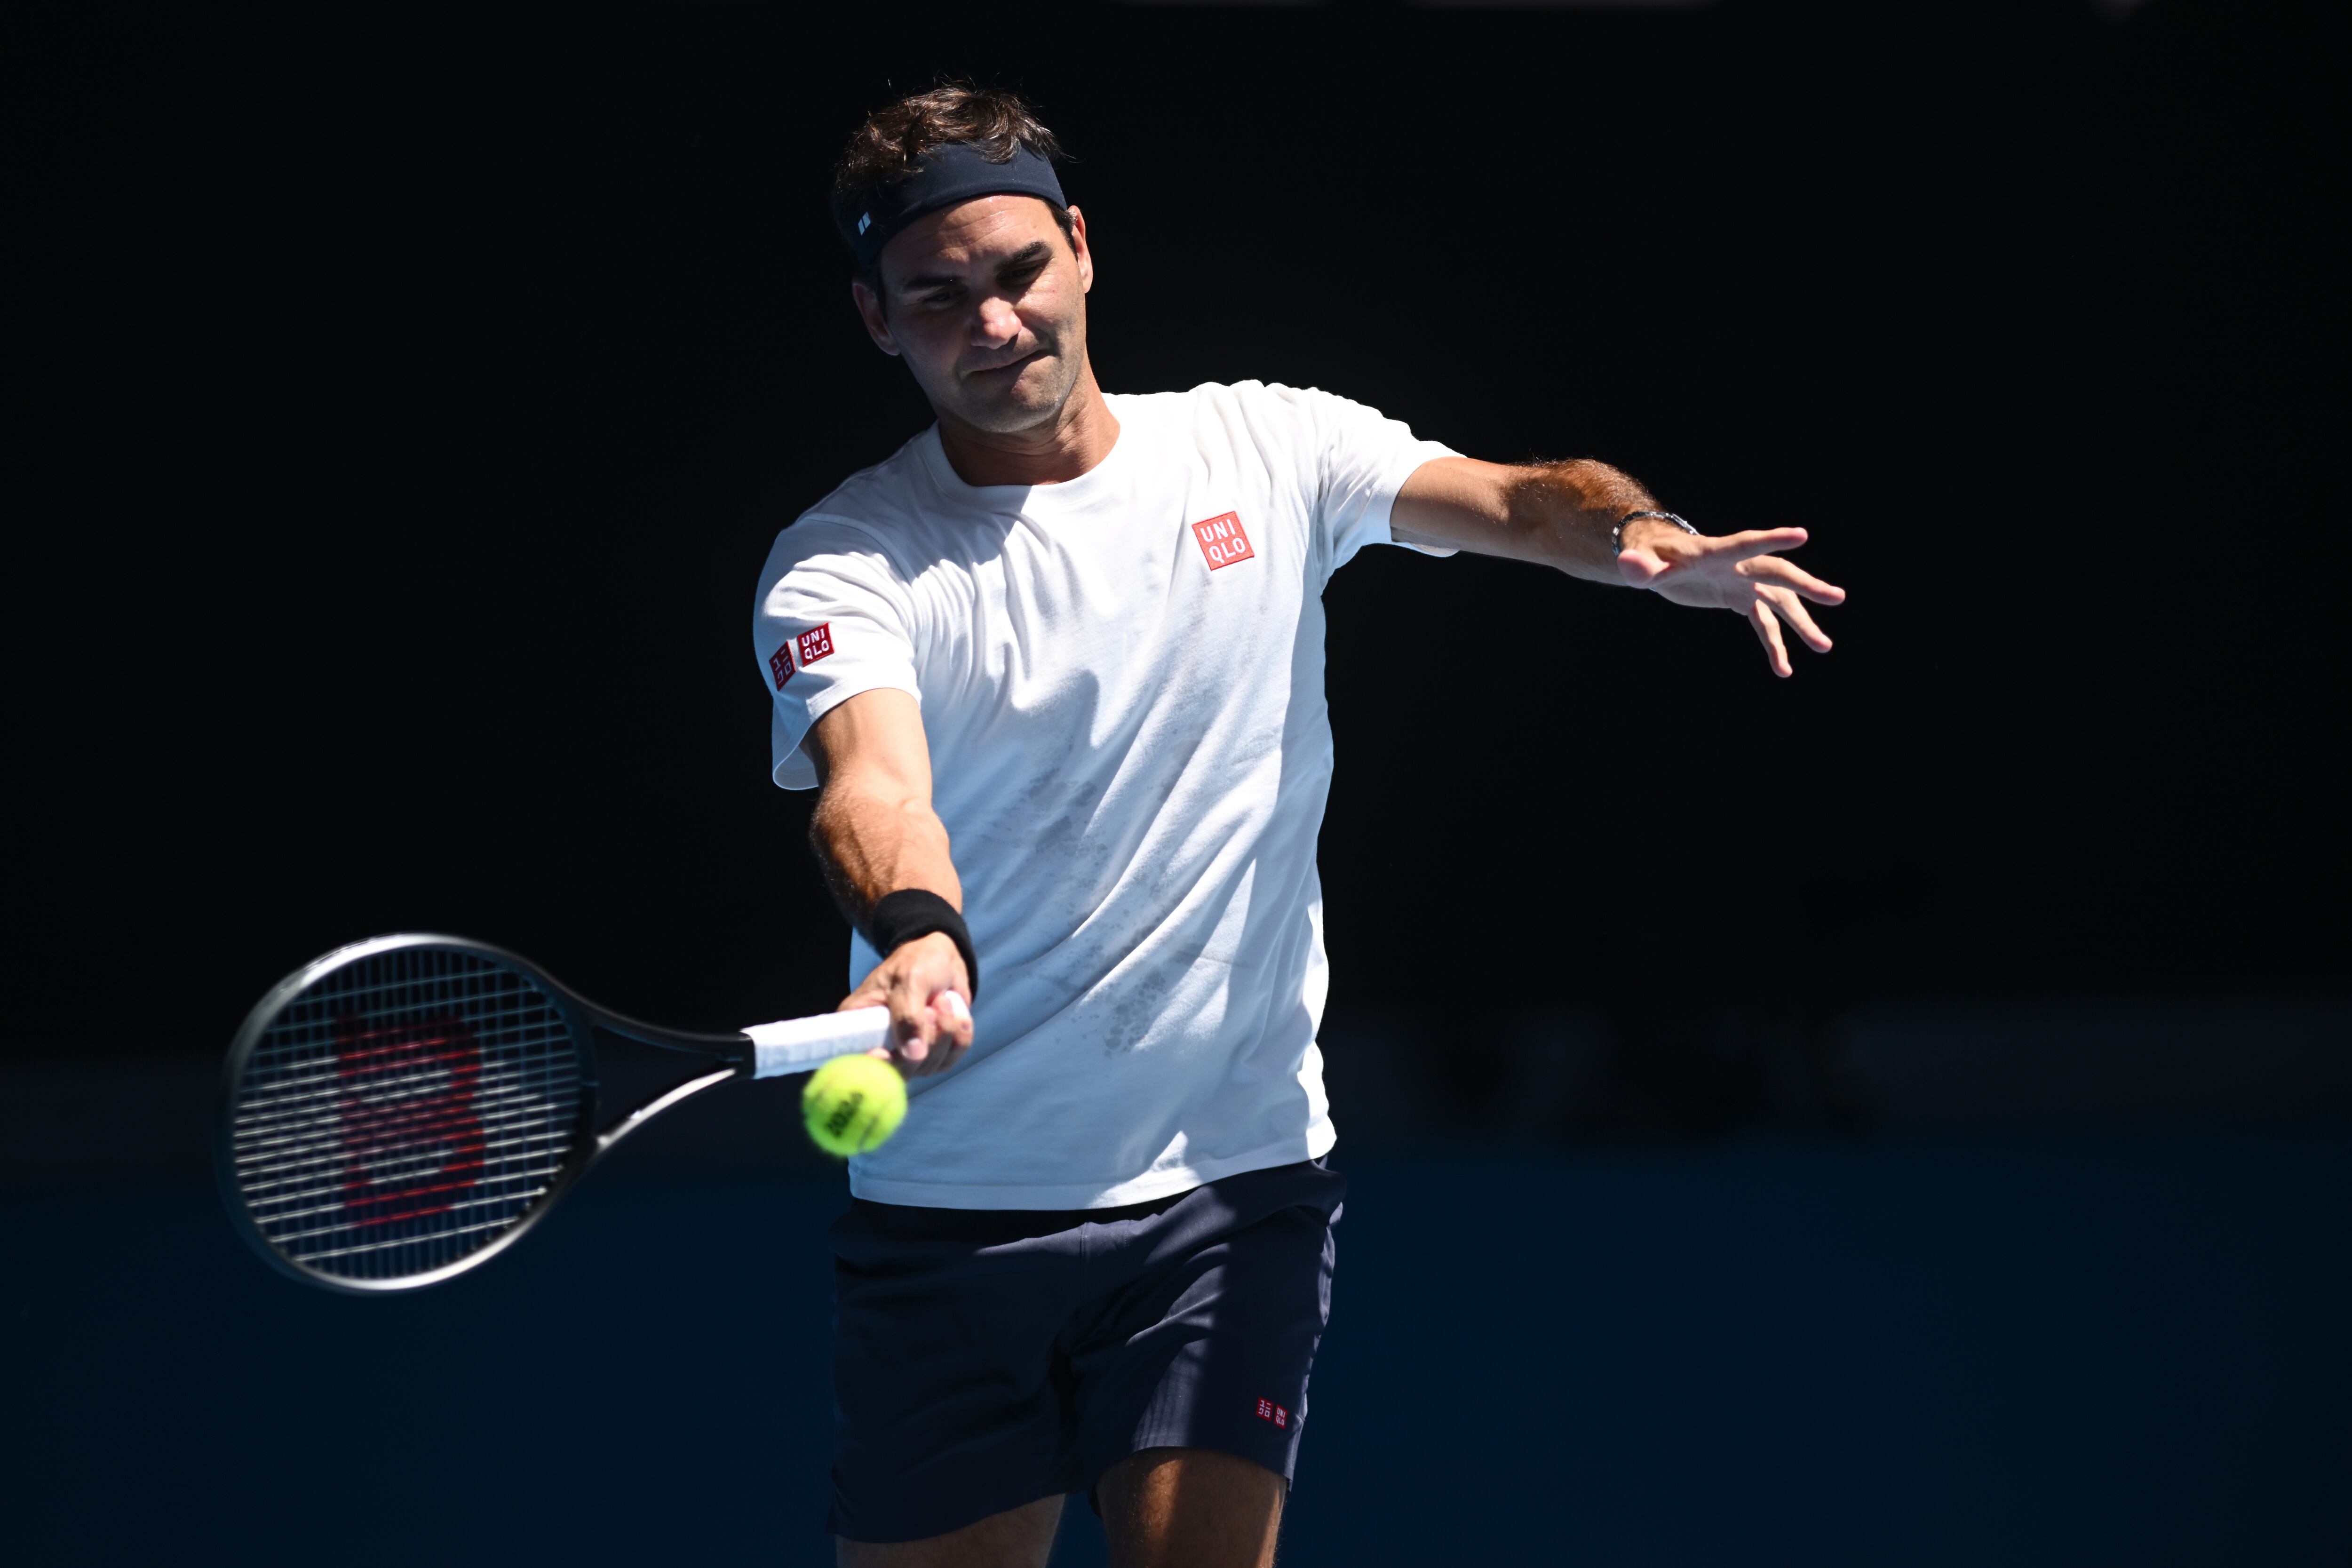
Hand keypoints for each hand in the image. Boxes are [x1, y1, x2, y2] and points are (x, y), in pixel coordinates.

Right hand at [837, 931, 973, 1077]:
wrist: (943, 960)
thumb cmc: (917, 962)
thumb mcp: (909, 979)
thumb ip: (908, 1015)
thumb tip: (913, 1055)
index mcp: (857, 1024)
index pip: (855, 1059)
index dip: (869, 1065)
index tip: (884, 1054)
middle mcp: (879, 1044)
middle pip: (898, 1071)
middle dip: (924, 1041)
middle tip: (932, 1010)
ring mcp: (907, 1053)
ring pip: (929, 1066)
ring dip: (945, 1032)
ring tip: (943, 999)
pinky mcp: (932, 1054)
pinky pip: (951, 1058)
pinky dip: (960, 1036)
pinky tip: (957, 1013)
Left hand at [1615, 523, 1846, 677]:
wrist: (1657, 559)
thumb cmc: (1648, 556)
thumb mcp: (1640, 564)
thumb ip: (1638, 567)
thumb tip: (1627, 567)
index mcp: (1714, 553)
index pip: (1745, 544)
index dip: (1771, 540)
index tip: (1802, 535)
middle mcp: (1737, 566)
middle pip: (1775, 574)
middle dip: (1805, 586)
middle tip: (1837, 597)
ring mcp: (1743, 583)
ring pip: (1779, 602)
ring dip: (1801, 624)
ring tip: (1824, 647)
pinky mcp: (1741, 599)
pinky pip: (1764, 623)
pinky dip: (1774, 645)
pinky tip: (1784, 670)